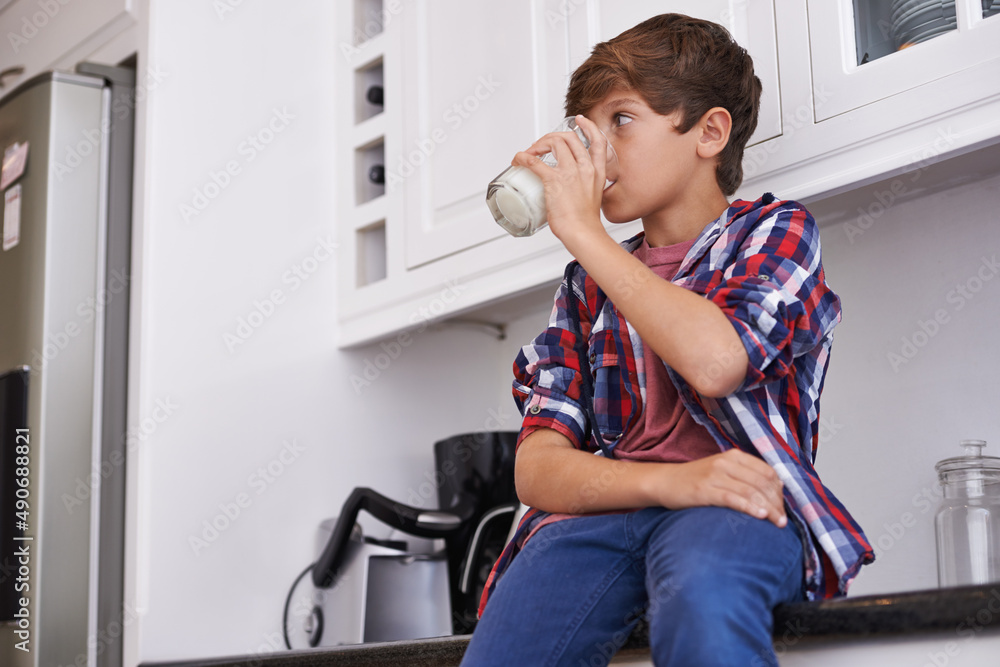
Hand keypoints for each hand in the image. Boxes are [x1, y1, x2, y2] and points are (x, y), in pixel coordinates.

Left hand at [511, 115, 609, 242]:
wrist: (583, 233)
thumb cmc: (585, 222)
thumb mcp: (593, 198)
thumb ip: (585, 189)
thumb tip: (571, 190)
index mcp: (597, 172)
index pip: (598, 141)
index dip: (589, 127)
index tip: (580, 121)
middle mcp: (585, 168)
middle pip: (569, 138)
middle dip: (552, 137)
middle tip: (542, 146)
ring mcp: (570, 173)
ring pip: (553, 143)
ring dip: (538, 144)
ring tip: (530, 152)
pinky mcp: (554, 181)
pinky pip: (534, 161)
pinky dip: (523, 157)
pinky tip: (519, 159)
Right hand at [653, 449, 786, 526]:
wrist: (665, 481)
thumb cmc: (696, 480)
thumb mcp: (722, 470)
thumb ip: (746, 475)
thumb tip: (777, 486)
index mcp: (734, 456)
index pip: (768, 472)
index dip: (780, 492)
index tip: (782, 508)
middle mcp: (726, 462)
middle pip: (762, 483)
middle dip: (777, 503)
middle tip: (782, 521)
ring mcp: (715, 475)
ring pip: (751, 491)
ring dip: (769, 509)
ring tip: (778, 523)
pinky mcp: (704, 489)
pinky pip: (733, 498)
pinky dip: (750, 507)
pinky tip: (760, 516)